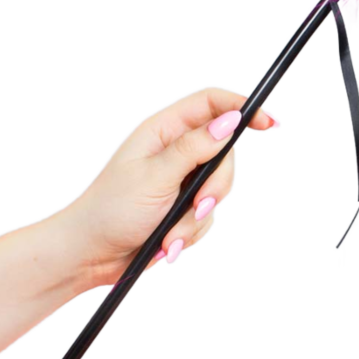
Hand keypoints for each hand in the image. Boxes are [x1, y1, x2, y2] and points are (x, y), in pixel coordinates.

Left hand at [62, 86, 280, 288]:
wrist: (89, 254)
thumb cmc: (111, 210)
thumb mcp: (154, 176)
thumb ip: (194, 148)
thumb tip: (230, 120)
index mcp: (164, 130)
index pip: (212, 104)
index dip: (242, 108)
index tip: (269, 124)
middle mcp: (176, 151)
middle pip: (224, 154)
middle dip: (215, 187)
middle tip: (199, 206)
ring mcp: (180, 179)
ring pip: (218, 189)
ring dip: (197, 218)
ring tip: (171, 237)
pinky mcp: (182, 207)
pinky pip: (207, 215)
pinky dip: (191, 232)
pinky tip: (168, 244)